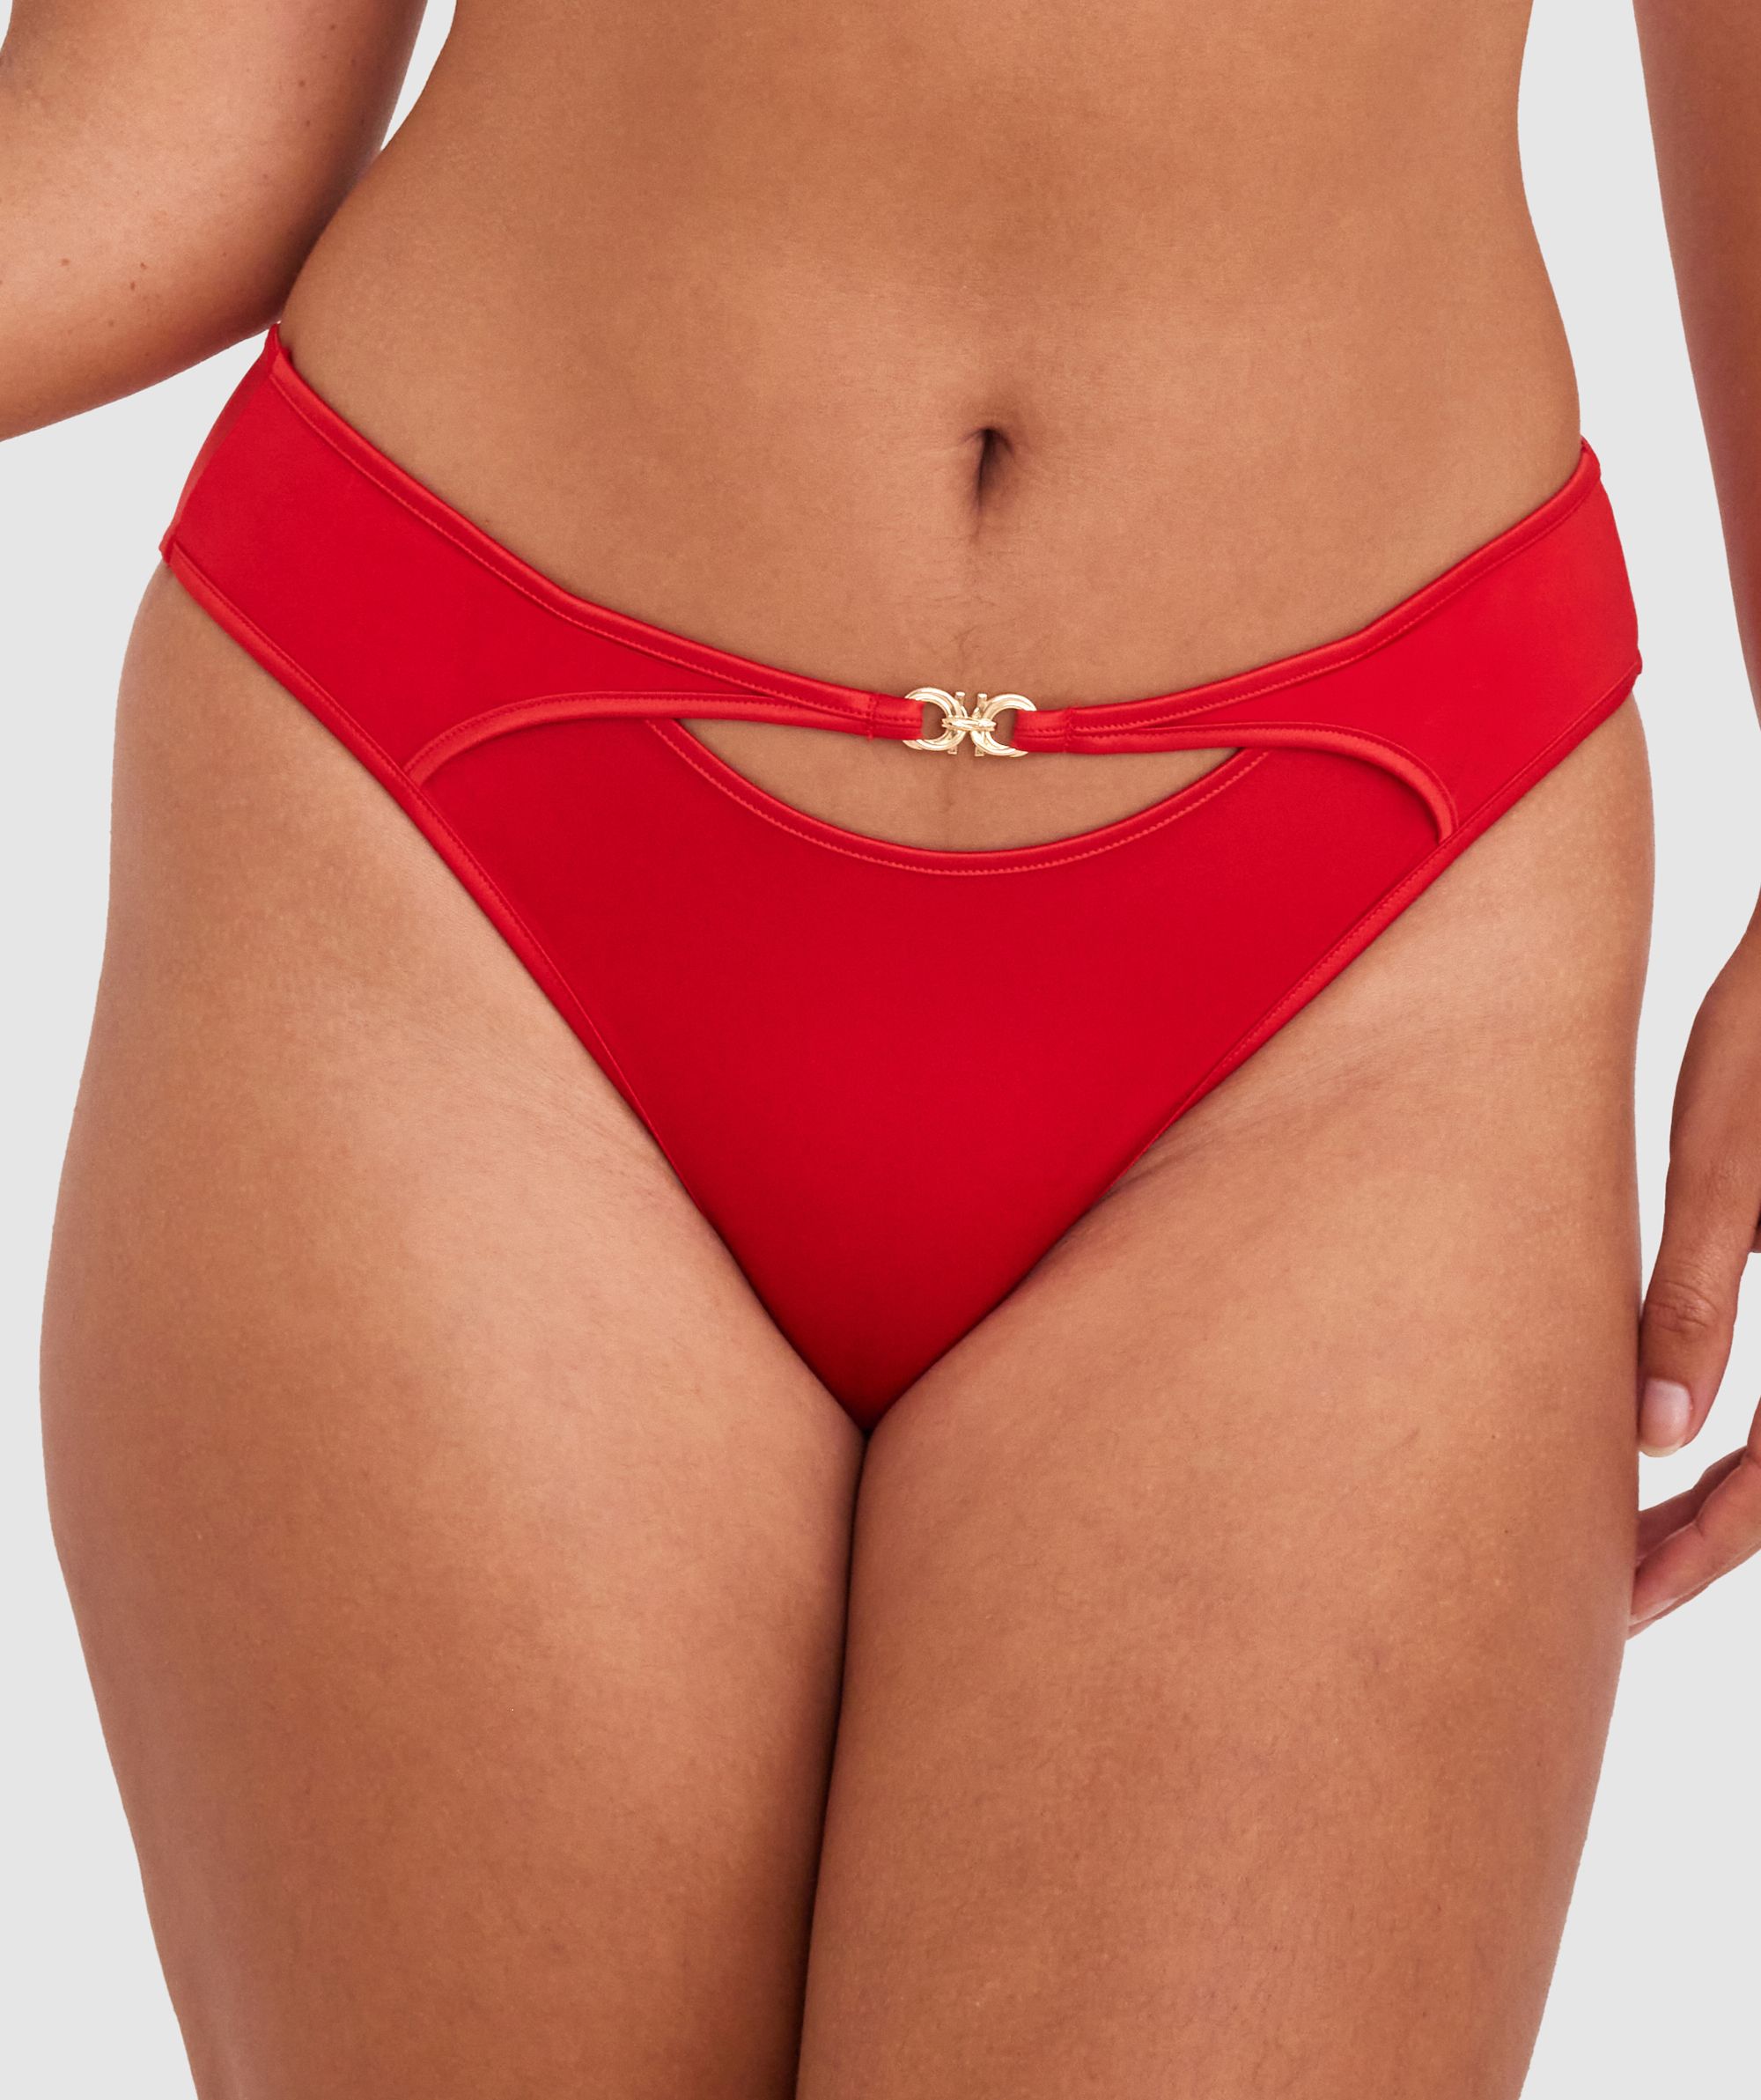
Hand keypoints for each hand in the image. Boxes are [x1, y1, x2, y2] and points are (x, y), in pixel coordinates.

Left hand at [1631, 913, 1760, 1632]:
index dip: (1697, 1555)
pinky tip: (1689, 1444)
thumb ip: (1695, 1304)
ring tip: (1638, 1535)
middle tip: (1614, 1591)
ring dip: (1736, 1497)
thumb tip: (1660, 1443)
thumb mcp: (1728, 1166)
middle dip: (1710, 1542)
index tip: (1618, 1606)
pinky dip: (1760, 1439)